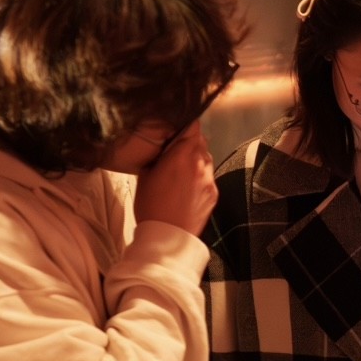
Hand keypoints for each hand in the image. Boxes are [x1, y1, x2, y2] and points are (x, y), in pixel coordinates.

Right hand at [133, 121, 217, 235]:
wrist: (167, 237)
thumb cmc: (151, 206)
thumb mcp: (145, 174)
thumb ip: (158, 155)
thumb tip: (163, 145)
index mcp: (183, 154)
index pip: (192, 125)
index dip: (184, 123)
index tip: (177, 126)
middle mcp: (201, 163)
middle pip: (200, 141)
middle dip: (188, 143)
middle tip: (173, 151)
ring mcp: (210, 179)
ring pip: (205, 158)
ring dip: (195, 159)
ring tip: (178, 172)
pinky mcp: (214, 193)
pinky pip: (208, 176)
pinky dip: (199, 176)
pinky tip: (185, 187)